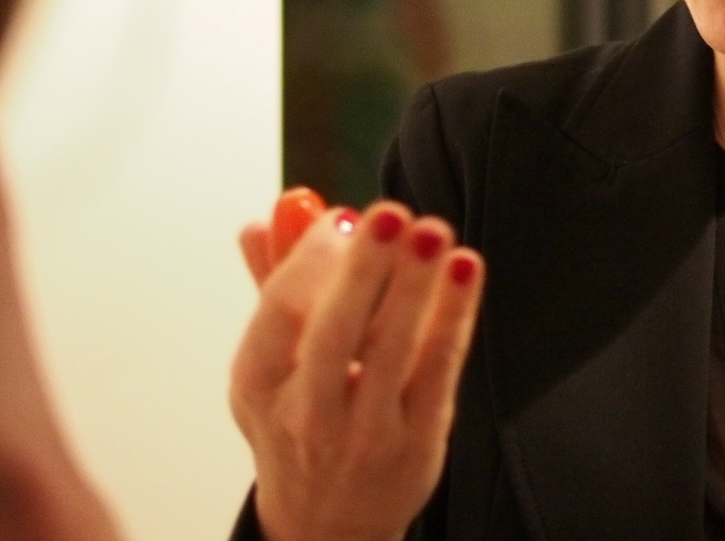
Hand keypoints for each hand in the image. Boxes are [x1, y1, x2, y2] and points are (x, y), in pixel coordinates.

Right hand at [230, 201, 483, 540]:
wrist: (325, 523)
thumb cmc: (301, 422)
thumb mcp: (272, 366)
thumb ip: (273, 287)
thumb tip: (260, 222)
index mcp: (259, 383)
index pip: (278, 315)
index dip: (310, 261)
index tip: (341, 217)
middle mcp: (306, 414)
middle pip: (333, 335)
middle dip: (362, 271)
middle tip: (389, 214)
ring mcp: (363, 434)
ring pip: (392, 353)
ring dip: (415, 287)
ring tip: (434, 233)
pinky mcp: (416, 444)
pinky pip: (437, 371)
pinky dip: (453, 317)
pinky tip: (465, 269)